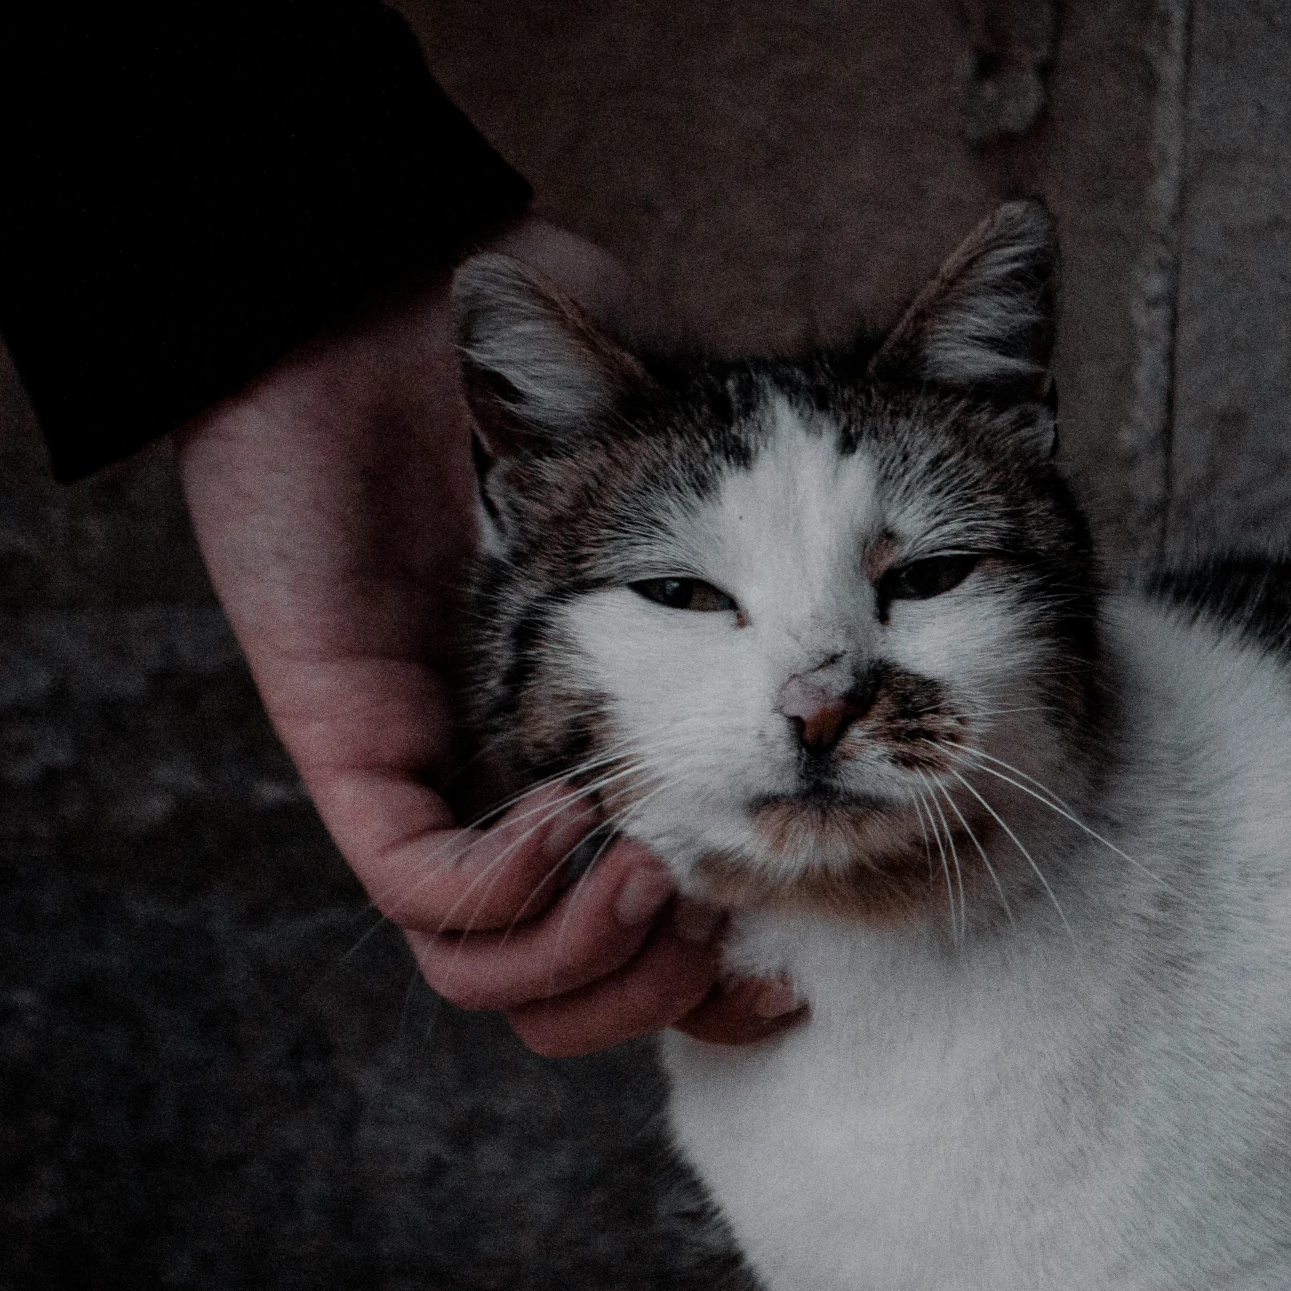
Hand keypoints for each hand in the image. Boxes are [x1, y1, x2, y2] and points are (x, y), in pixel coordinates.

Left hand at [174, 215, 804, 1053]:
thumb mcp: (705, 452)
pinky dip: (506, 894)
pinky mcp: (355, 751)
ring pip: (498, 978)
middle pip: (583, 986)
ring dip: (600, 966)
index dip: (733, 974)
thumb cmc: (535, 354)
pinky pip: (423, 895)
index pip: (664, 923)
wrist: (368, 294)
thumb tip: (935, 540)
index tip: (814, 946)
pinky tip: (562, 821)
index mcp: (612, 742)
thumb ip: (788, 517)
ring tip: (660, 884)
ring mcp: (436, 775)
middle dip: (675, 996)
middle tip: (742, 931)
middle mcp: (521, 780)